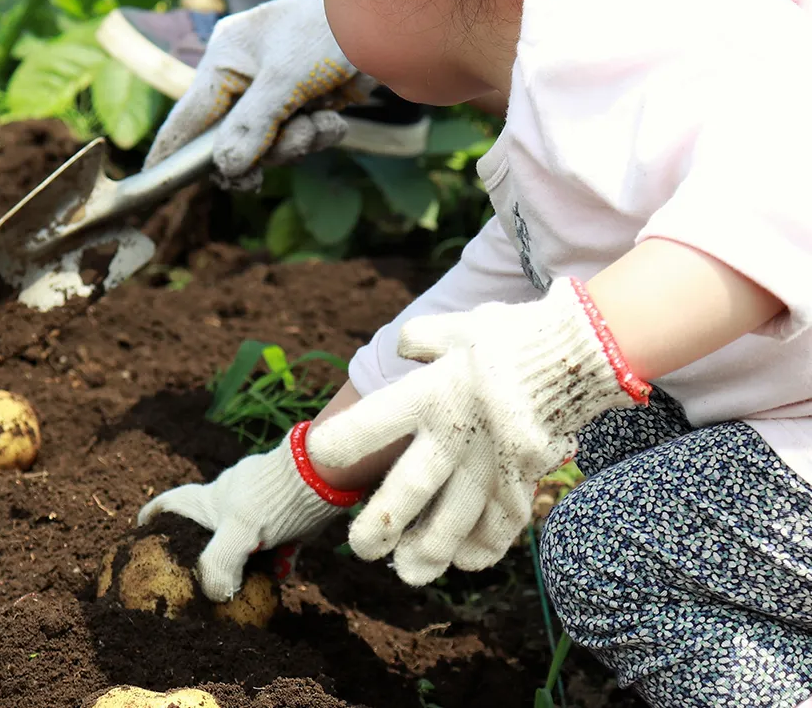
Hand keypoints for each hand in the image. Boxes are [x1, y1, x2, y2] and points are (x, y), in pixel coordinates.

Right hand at [137, 423, 359, 600]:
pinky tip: (280, 574)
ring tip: (243, 585)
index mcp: (208, 499)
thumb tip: (212, 593)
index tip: (140, 527)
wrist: (319, 477)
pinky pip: (272, 542)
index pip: (171, 504)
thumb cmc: (271, 500)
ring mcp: (256, 507)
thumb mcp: (238, 531)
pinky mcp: (282, 515)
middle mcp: (228, 501)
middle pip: (206, 524)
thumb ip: (218, 563)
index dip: (153, 515)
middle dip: (201, 547)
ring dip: (243, 560)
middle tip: (195, 572)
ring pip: (242, 536)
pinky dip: (273, 559)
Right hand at [144, 0, 374, 187]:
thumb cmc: (329, 29)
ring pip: (269, 143)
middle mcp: (244, 76)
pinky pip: (297, 136)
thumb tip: (226, 168)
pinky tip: (335, 116)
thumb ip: (253, 124)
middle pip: (232, 140)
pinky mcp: (305, 100)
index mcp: (225, 59)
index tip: (154, 180)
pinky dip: (318, 132)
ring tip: (323, 120)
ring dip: (299, 141)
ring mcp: (275, 89)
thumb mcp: (287, 77)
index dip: (172, 151)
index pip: (189, 116)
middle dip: (267, 148)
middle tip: (295, 143)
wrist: (390, 14)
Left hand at [307, 278, 648, 585]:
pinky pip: (501, 522)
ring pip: (455, 519)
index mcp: (433, 393)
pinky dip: (483, 546)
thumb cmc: (512, 338)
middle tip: (359, 550)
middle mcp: (458, 434)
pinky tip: (464, 563)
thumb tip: (401, 348)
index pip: (377, 422)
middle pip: (411, 488)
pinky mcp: (524, 478)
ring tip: (406, 573)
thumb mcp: (459, 328)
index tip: (319, 455)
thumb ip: (422, 339)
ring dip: (429, 550)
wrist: (581, 353)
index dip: (345, 441)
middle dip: (382, 523)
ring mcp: (493, 462)